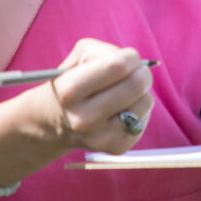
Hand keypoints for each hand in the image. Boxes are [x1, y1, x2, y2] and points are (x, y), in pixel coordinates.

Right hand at [38, 40, 155, 155]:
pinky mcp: (116, 148)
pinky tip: (122, 109)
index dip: (130, 57)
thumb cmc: (73, 80)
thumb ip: (106, 53)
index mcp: (70, 90)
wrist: (54, 120)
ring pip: (146, 101)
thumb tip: (137, 64)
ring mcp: (100, 137)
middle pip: (136, 84)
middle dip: (142, 72)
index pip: (119, 66)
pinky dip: (139, 109)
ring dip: (141, 91)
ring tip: (124, 92)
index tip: (127, 58)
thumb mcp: (79, 58)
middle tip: (135, 72)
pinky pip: (144, 119)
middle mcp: (83, 119)